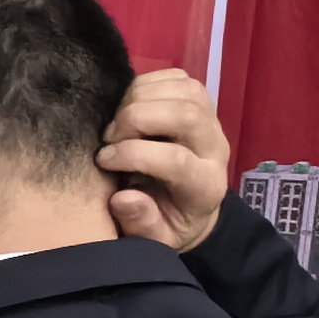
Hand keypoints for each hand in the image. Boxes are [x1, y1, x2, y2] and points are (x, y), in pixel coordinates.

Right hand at [100, 69, 228, 251]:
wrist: (188, 205)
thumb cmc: (165, 222)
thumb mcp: (154, 240)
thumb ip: (140, 224)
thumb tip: (123, 198)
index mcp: (205, 186)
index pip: (176, 160)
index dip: (133, 155)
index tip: (103, 161)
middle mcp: (215, 147)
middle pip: (185, 114)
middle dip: (135, 119)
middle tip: (109, 138)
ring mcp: (211, 119)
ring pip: (183, 90)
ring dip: (139, 98)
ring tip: (118, 122)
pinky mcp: (200, 101)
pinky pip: (178, 77)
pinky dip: (146, 83)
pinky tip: (129, 104)